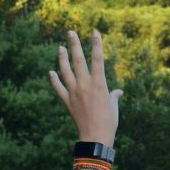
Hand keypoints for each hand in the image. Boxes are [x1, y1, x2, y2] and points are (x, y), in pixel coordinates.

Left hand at [49, 30, 120, 145]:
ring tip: (60, 47)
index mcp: (99, 84)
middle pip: (78, 60)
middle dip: (74, 45)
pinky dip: (54, 80)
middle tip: (70, 32)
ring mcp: (74, 92)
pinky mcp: (68, 101)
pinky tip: (51, 72)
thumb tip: (118, 92)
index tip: (95, 32)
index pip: (98, 60)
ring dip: (62, 58)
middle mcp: (85, 85)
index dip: (96, 45)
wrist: (95, 137)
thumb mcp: (114, 107)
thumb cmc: (109, 122)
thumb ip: (114, 96)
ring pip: (66, 71)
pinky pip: (59, 88)